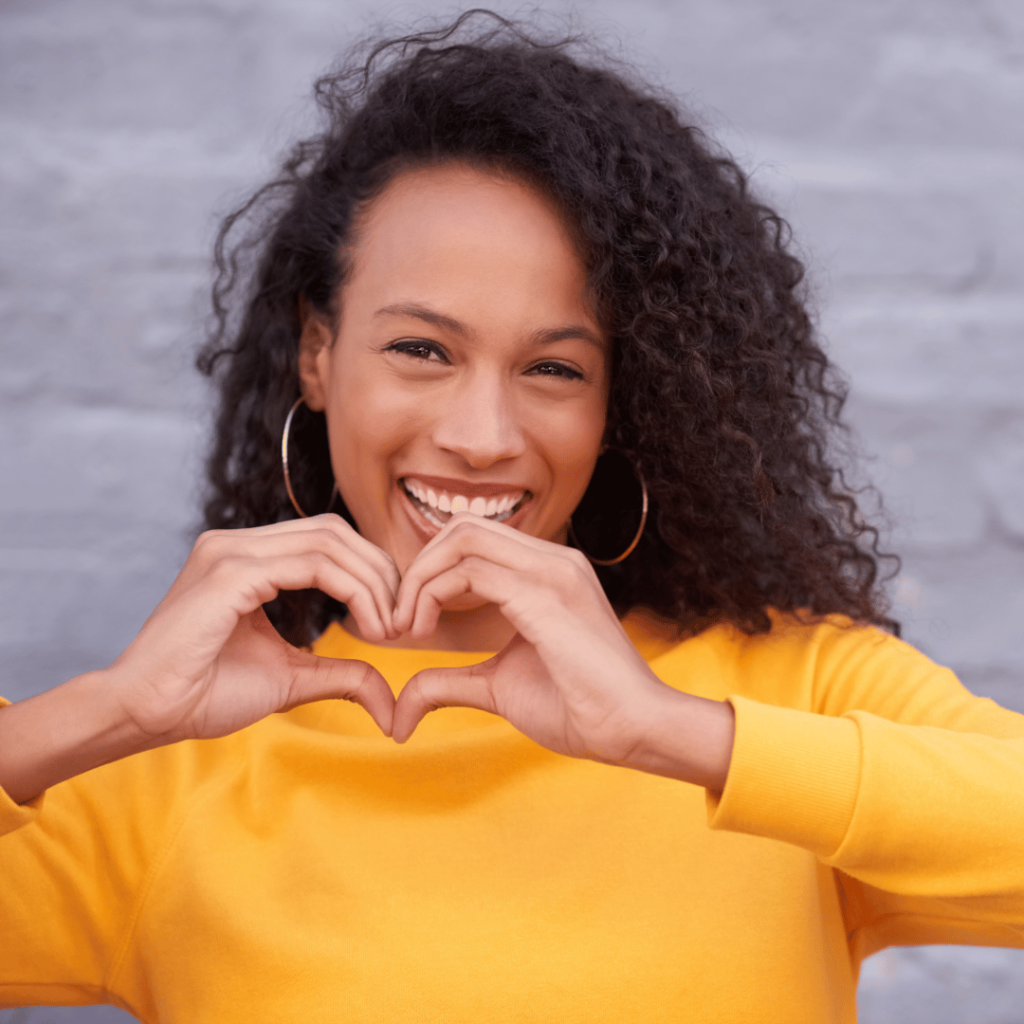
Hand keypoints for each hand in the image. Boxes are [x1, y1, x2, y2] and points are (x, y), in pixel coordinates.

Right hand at [107, 515, 398, 743]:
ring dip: (372, 583)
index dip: (370, 570)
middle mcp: (236, 543)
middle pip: (334, 531)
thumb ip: (340, 674)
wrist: (145, 713)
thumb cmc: (204, 694)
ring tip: (388, 628)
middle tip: (401, 621)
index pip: (327, 538)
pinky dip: (353, 591)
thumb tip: (390, 701)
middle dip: (380, 572)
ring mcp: (230, 551)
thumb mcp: (290, 679)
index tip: (394, 618)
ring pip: (329, 542)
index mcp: (246, 557)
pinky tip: (369, 626)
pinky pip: (312, 564)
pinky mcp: (230, 572)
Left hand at [390, 514, 692, 769]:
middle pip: (462, 527)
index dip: (429, 571)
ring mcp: (551, 571)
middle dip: (417, 567)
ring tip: (407, 626)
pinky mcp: (544, 595)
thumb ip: (450, 683)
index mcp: (548, 571)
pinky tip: (422, 632)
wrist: (634, 729)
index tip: (409, 619)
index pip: (472, 539)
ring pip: (462, 538)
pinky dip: (431, 594)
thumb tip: (401, 709)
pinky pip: (469, 572)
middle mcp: (552, 559)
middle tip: (398, 619)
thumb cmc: (579, 708)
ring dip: (419, 579)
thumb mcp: (498, 687)